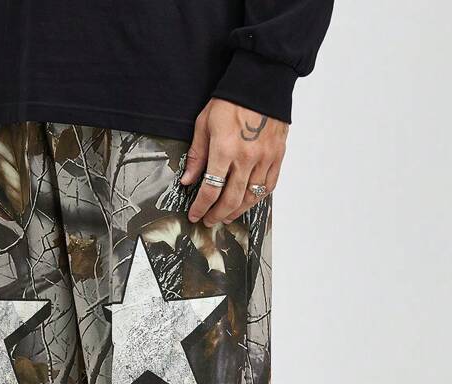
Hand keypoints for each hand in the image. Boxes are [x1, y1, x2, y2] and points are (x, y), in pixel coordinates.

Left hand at [181, 99, 287, 225]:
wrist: (261, 82)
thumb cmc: (231, 101)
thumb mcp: (204, 124)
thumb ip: (196, 155)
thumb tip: (187, 181)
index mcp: (224, 150)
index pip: (210, 190)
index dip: (201, 207)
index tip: (195, 214)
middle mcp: (246, 158)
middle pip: (231, 200)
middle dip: (217, 215)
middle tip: (209, 220)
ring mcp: (264, 159)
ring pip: (251, 197)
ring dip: (237, 211)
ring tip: (226, 215)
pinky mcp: (277, 156)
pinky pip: (268, 186)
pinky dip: (257, 198)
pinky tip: (247, 201)